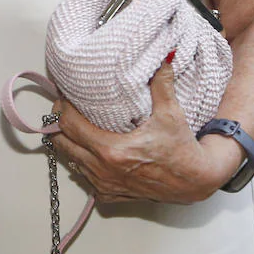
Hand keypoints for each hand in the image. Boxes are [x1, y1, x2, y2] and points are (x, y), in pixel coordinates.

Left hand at [49, 64, 243, 204]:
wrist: (195, 181)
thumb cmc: (182, 149)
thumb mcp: (171, 113)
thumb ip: (161, 84)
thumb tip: (162, 57)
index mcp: (111, 150)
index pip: (69, 125)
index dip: (61, 109)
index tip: (63, 97)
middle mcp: (103, 170)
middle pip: (62, 144)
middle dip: (58, 126)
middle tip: (62, 110)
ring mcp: (105, 185)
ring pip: (71, 162)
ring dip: (69, 144)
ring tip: (73, 127)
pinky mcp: (111, 195)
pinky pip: (84, 179)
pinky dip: (82, 164)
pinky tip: (88, 152)